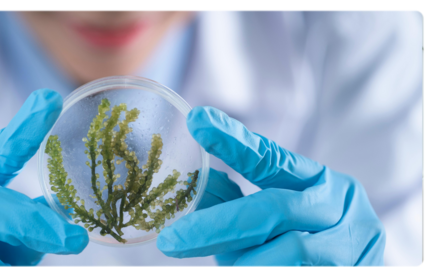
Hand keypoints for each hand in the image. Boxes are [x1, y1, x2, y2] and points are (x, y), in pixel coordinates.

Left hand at [157, 106, 385, 268]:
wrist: (360, 278)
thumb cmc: (310, 246)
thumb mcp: (278, 218)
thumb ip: (238, 203)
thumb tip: (193, 187)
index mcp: (318, 181)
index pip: (271, 156)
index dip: (233, 141)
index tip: (197, 121)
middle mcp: (339, 206)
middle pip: (273, 209)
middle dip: (216, 226)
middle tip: (170, 241)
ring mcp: (350, 245)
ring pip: (286, 252)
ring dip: (245, 264)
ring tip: (228, 268)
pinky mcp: (354, 272)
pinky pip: (295, 274)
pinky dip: (260, 273)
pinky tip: (246, 272)